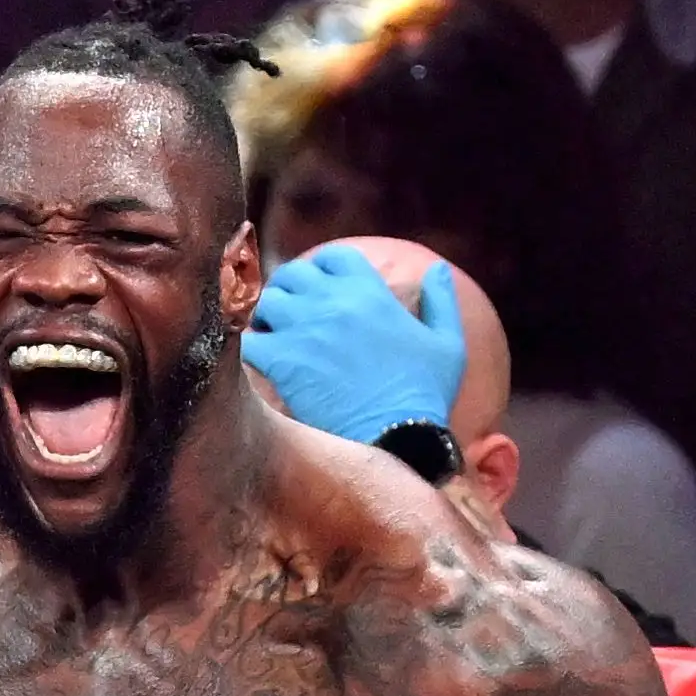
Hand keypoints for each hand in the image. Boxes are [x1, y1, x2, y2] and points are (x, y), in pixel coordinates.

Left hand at [244, 245, 464, 443]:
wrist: (399, 438)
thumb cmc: (425, 394)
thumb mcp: (446, 343)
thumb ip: (441, 301)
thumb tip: (439, 269)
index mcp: (369, 291)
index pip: (333, 257)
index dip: (322, 269)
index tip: (319, 288)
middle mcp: (332, 301)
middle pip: (293, 274)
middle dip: (289, 290)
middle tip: (290, 314)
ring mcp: (303, 329)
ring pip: (267, 302)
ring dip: (267, 316)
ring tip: (274, 336)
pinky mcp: (282, 361)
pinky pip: (249, 340)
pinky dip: (249, 347)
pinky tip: (260, 362)